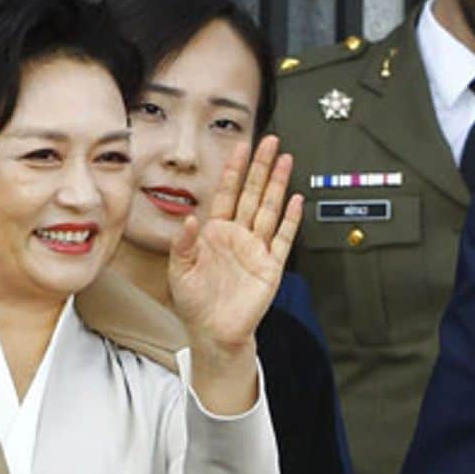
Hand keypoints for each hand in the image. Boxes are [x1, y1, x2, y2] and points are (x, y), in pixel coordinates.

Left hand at [169, 135, 302, 412]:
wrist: (214, 331)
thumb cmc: (194, 302)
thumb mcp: (178, 270)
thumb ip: (184, 243)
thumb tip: (190, 219)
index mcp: (214, 232)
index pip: (227, 192)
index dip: (234, 169)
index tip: (240, 146)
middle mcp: (238, 235)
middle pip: (252, 193)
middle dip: (261, 167)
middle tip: (270, 142)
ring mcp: (256, 249)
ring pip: (269, 209)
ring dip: (277, 185)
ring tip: (285, 161)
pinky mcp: (271, 266)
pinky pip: (283, 238)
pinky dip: (290, 220)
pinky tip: (295, 200)